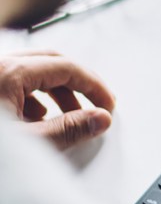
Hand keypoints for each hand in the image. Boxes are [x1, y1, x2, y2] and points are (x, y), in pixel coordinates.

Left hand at [0, 50, 114, 149]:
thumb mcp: (26, 141)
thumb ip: (67, 129)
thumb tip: (98, 119)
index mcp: (7, 72)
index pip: (66, 68)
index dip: (94, 86)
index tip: (107, 105)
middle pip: (51, 62)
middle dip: (79, 83)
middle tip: (97, 103)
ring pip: (31, 69)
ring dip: (56, 89)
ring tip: (69, 114)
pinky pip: (13, 79)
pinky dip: (32, 93)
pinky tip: (35, 116)